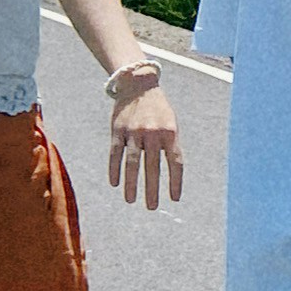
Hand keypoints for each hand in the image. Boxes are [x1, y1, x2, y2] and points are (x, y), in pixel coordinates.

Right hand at [107, 70, 181, 207]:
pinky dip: (114, 169)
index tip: (174, 199)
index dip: (175, 182)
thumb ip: (171, 146)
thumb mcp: (171, 123)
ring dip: (131, 184)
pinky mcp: (117, 130)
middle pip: (152, 166)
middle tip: (151, 207)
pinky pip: (115, 154)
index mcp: (170, 132)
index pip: (175, 162)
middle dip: (152, 189)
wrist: (138, 83)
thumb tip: (174, 175)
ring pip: (132, 163)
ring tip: (131, 201)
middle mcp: (152, 133)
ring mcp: (133, 131)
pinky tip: (114, 183)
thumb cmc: (158, 109)